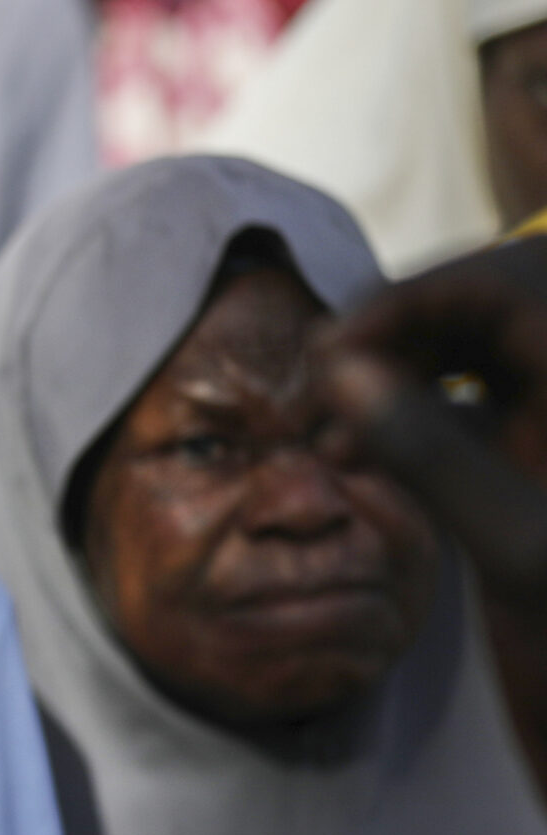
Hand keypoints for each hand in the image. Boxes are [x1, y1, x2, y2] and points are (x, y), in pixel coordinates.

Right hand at [317, 237, 546, 795]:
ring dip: (403, 372)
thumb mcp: (515, 549)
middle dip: (394, 334)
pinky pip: (493, 387)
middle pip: (489, 301)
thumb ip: (430, 452)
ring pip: (485, 342)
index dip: (403, 302)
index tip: (326, 354)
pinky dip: (427, 407)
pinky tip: (371, 453)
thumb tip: (339, 372)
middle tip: (320, 389)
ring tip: (337, 434)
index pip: (497, 284)